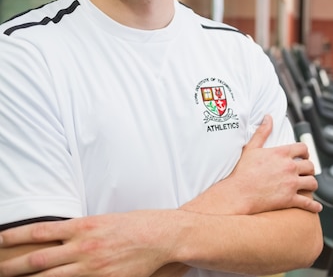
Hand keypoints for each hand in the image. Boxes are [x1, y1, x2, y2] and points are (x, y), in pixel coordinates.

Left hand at [0, 211, 174, 276]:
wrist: (163, 236)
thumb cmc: (136, 224)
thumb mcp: (104, 220)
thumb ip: (80, 230)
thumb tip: (56, 237)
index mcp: (83, 226)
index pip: (39, 231)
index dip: (14, 236)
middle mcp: (84, 246)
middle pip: (38, 259)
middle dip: (11, 266)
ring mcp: (93, 266)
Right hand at [183, 115, 321, 215]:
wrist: (238, 193)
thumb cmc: (242, 172)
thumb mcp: (251, 148)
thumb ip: (262, 132)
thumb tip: (268, 118)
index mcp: (282, 153)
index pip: (303, 148)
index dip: (305, 152)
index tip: (303, 156)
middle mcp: (290, 167)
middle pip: (310, 165)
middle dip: (309, 168)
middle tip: (306, 171)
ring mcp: (291, 184)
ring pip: (312, 182)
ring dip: (312, 183)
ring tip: (309, 186)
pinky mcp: (290, 199)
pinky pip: (307, 203)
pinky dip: (314, 206)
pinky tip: (316, 207)